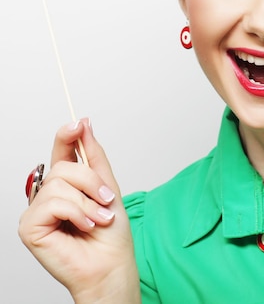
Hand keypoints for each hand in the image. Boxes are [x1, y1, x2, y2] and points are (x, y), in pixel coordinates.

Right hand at [18, 119, 139, 303]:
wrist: (110, 264)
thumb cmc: (110, 233)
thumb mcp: (107, 185)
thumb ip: (93, 155)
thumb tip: (83, 123)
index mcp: (67, 184)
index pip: (62, 152)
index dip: (67, 135)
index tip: (78, 123)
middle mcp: (49, 194)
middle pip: (64, 165)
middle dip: (92, 181)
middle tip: (107, 200)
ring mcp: (37, 210)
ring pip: (59, 183)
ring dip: (87, 201)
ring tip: (98, 218)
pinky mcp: (29, 227)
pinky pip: (53, 203)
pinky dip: (76, 212)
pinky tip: (84, 226)